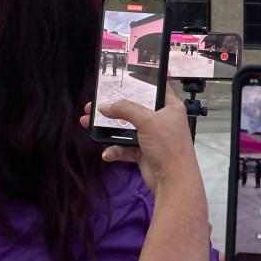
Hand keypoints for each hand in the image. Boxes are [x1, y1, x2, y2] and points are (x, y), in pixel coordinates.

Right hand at [79, 86, 196, 194]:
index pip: (156, 88)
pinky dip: (116, 150)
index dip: (141, 82)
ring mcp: (152, 137)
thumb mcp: (147, 120)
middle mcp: (162, 119)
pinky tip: (107, 153)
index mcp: (170, 107)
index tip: (122, 79)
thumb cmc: (167, 145)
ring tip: (87, 124)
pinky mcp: (144, 153)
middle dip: (114, 108)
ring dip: (108, 128)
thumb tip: (104, 107)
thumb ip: (125, 109)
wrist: (173, 181)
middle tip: (94, 105)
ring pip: (127, 128)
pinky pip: (126, 148)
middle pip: (135, 109)